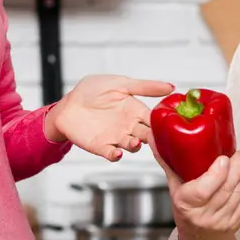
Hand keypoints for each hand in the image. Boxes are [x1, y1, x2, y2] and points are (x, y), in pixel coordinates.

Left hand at [46, 75, 174, 160]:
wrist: (68, 103)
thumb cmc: (92, 91)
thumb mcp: (120, 83)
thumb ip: (144, 87)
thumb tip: (171, 87)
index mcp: (136, 110)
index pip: (154, 119)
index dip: (162, 122)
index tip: (170, 123)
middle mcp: (129, 126)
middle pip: (147, 135)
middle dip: (152, 138)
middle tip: (154, 137)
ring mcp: (117, 137)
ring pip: (133, 146)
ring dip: (135, 146)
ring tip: (134, 143)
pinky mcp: (102, 146)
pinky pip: (112, 154)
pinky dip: (116, 155)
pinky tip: (117, 152)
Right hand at [152, 138, 239, 237]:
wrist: (199, 238)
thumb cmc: (186, 209)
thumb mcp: (174, 188)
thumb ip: (168, 162)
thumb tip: (155, 137)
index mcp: (186, 204)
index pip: (203, 190)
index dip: (217, 173)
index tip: (223, 158)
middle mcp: (203, 215)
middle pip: (226, 188)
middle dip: (237, 167)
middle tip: (238, 153)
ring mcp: (220, 221)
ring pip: (238, 192)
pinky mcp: (235, 223)